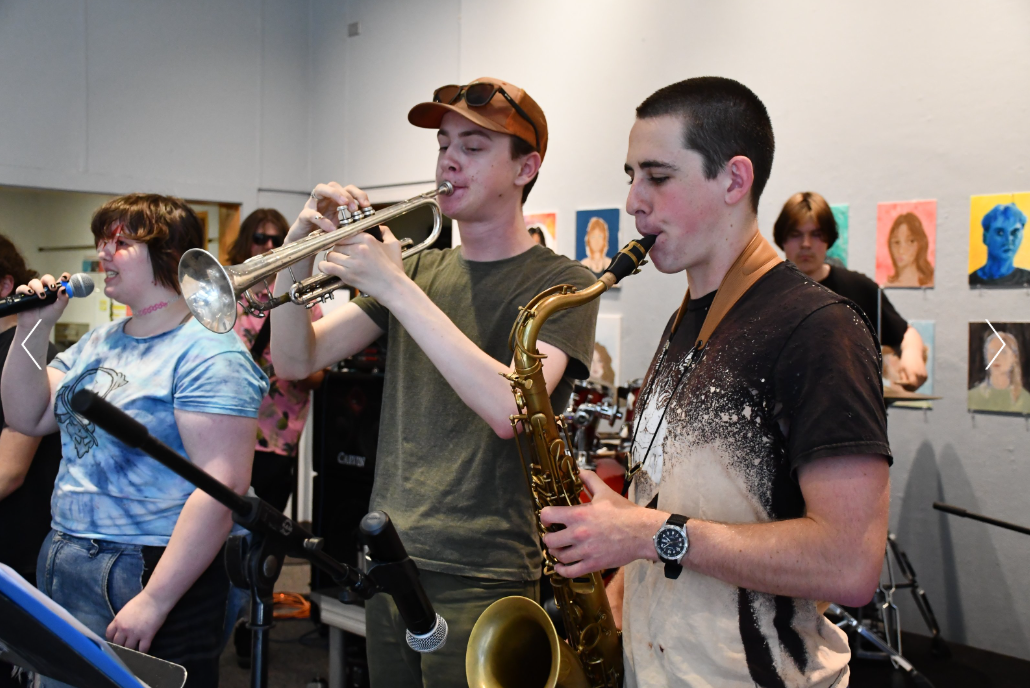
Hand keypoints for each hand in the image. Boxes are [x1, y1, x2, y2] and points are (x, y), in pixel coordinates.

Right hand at [15, 272, 70, 327]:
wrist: (36, 326)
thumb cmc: (48, 317)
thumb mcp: (59, 309)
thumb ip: (63, 299)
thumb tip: (64, 289)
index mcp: (55, 291)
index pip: (60, 280)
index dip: (64, 277)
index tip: (65, 278)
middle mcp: (44, 289)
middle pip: (46, 278)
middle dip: (50, 281)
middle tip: (52, 288)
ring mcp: (33, 291)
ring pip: (34, 282)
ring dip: (39, 287)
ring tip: (42, 297)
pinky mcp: (23, 295)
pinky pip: (22, 288)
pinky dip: (26, 289)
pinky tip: (30, 294)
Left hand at [106, 588, 172, 652]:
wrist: (155, 599)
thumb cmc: (142, 600)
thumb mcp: (126, 609)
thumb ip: (121, 619)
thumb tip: (121, 627)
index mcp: (118, 621)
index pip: (109, 635)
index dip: (112, 639)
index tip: (116, 640)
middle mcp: (124, 629)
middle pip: (118, 644)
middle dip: (120, 646)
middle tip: (125, 647)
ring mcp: (135, 634)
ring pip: (128, 649)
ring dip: (131, 651)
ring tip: (133, 652)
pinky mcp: (146, 636)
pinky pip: (142, 649)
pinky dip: (142, 653)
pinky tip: (143, 652)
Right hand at [287, 182, 370, 243]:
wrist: (306, 248)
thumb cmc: (326, 237)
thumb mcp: (343, 230)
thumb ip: (354, 225)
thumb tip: (375, 226)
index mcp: (335, 202)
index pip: (348, 190)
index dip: (359, 195)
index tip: (367, 206)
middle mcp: (323, 200)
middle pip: (334, 185)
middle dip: (347, 194)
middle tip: (355, 207)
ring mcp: (312, 205)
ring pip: (320, 189)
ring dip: (334, 194)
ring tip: (345, 206)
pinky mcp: (303, 216)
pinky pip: (311, 214)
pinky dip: (322, 220)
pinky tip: (331, 228)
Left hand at [318, 225, 405, 301]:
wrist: (394, 288)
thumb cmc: (395, 268)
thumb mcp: (394, 245)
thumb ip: (385, 231)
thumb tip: (378, 226)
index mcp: (368, 239)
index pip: (346, 233)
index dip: (343, 239)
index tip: (344, 244)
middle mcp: (359, 249)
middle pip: (337, 244)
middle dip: (338, 250)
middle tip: (343, 255)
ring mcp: (352, 263)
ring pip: (331, 255)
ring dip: (332, 258)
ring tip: (338, 262)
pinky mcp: (348, 275)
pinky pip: (328, 267)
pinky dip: (324, 267)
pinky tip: (327, 267)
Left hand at [539, 470, 667, 578]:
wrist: (642, 532)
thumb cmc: (625, 513)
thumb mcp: (605, 492)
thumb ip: (590, 480)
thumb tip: (580, 471)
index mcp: (578, 515)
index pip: (547, 515)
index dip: (545, 517)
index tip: (548, 519)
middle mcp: (578, 534)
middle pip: (549, 540)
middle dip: (549, 536)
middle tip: (554, 535)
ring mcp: (585, 551)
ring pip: (559, 556)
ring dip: (557, 552)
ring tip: (560, 548)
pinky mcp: (593, 564)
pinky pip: (570, 572)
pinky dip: (562, 570)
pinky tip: (561, 566)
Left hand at [895, 349, 927, 389]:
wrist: (914, 353)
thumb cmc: (905, 361)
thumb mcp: (901, 369)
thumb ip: (903, 378)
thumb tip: (904, 386)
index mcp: (913, 372)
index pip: (912, 385)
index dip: (906, 387)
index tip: (902, 386)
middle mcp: (920, 374)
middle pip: (915, 387)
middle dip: (909, 388)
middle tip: (904, 385)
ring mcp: (924, 375)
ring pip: (918, 386)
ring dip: (912, 386)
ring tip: (907, 380)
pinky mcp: (926, 376)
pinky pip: (920, 383)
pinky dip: (916, 383)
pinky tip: (912, 378)